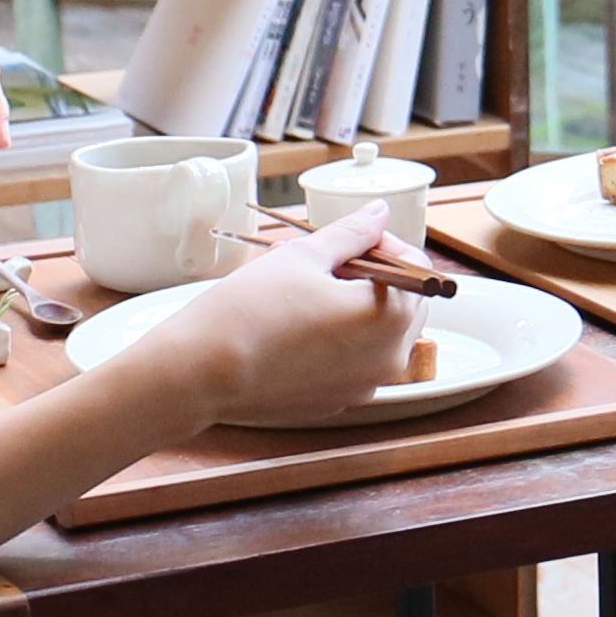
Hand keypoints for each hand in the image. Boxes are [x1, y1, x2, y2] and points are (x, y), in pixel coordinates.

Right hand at [109, 231, 422, 430]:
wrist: (200, 373)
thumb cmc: (251, 310)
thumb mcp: (304, 256)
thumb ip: (352, 233)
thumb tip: (379, 213)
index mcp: (392, 318)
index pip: (415, 269)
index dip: (383, 245)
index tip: (348, 238)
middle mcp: (389, 360)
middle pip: (402, 305)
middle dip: (372, 277)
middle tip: (326, 261)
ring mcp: (363, 387)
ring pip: (376, 335)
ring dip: (353, 307)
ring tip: (303, 289)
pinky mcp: (335, 403)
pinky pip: (351, 362)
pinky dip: (336, 340)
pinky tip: (294, 325)